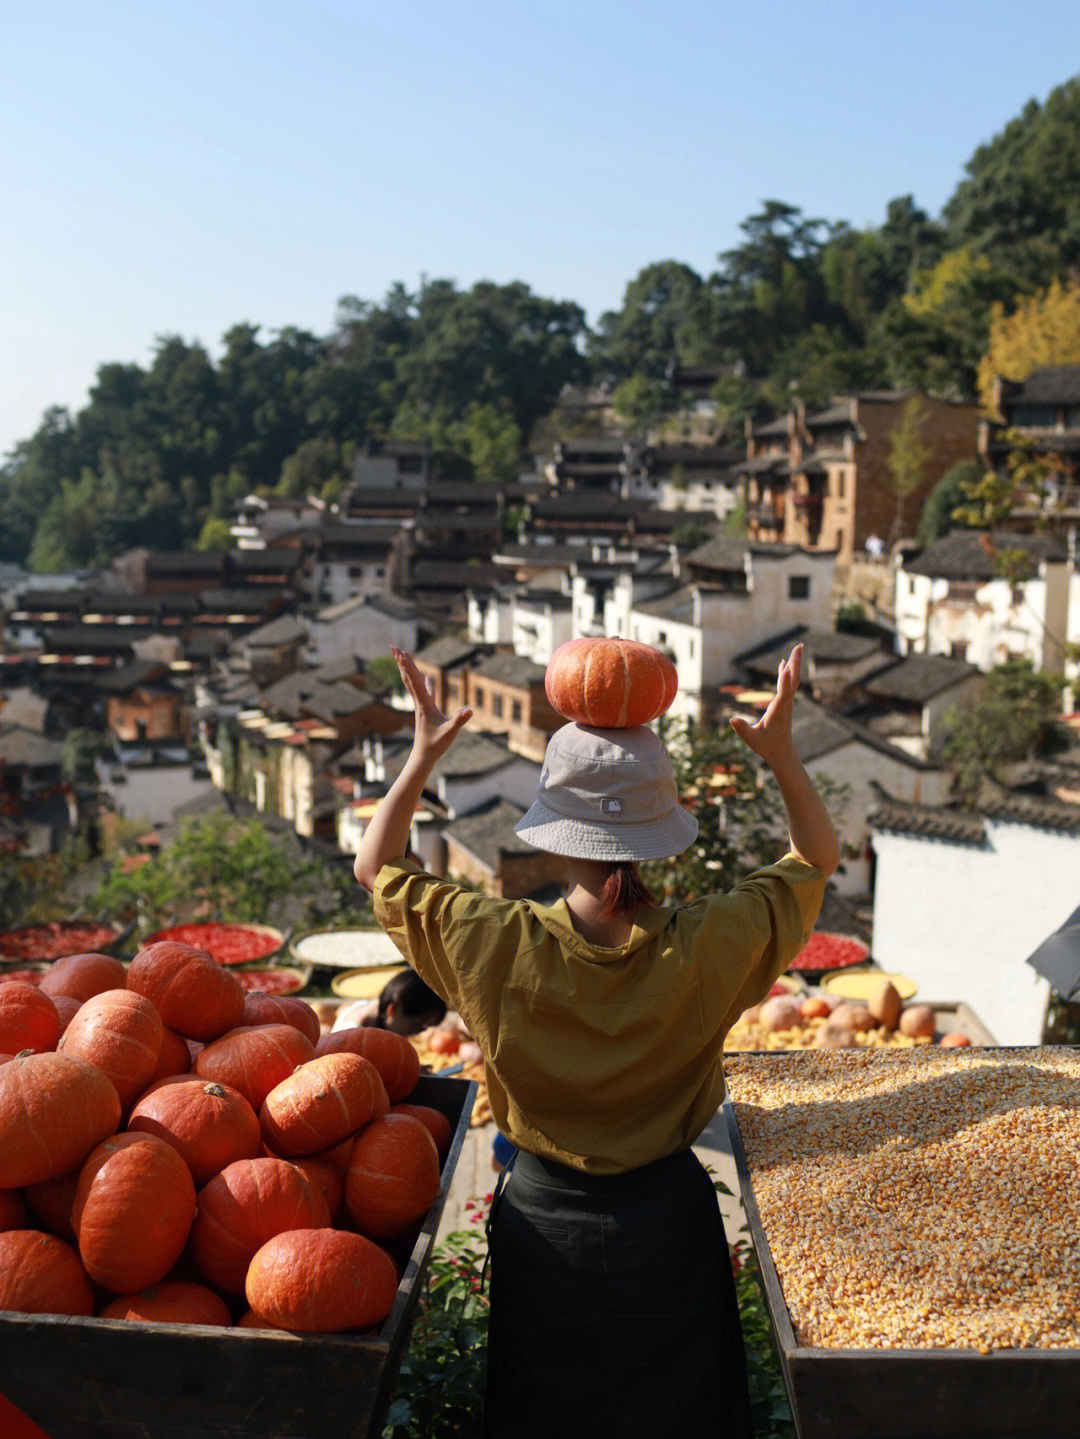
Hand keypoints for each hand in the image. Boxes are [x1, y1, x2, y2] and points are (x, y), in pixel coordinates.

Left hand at [392, 647, 471, 765]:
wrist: (424, 756)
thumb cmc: (436, 744)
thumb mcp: (450, 732)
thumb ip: (459, 720)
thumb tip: (469, 711)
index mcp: (425, 705)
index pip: (415, 683)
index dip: (409, 668)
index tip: (402, 655)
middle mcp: (419, 702)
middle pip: (409, 678)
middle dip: (402, 663)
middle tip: (394, 648)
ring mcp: (421, 706)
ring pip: (412, 683)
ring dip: (407, 669)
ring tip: (402, 656)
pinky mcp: (425, 710)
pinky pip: (421, 691)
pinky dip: (421, 681)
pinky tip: (425, 677)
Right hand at [729, 643, 801, 767]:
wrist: (781, 753)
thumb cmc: (766, 746)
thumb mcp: (751, 738)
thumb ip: (742, 728)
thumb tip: (732, 720)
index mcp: (778, 711)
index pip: (783, 692)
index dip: (784, 679)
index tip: (786, 665)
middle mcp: (785, 704)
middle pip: (792, 680)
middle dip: (796, 663)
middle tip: (800, 645)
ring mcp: (787, 703)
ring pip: (792, 680)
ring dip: (794, 664)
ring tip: (797, 648)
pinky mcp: (785, 704)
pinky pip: (788, 685)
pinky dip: (787, 673)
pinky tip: (784, 665)